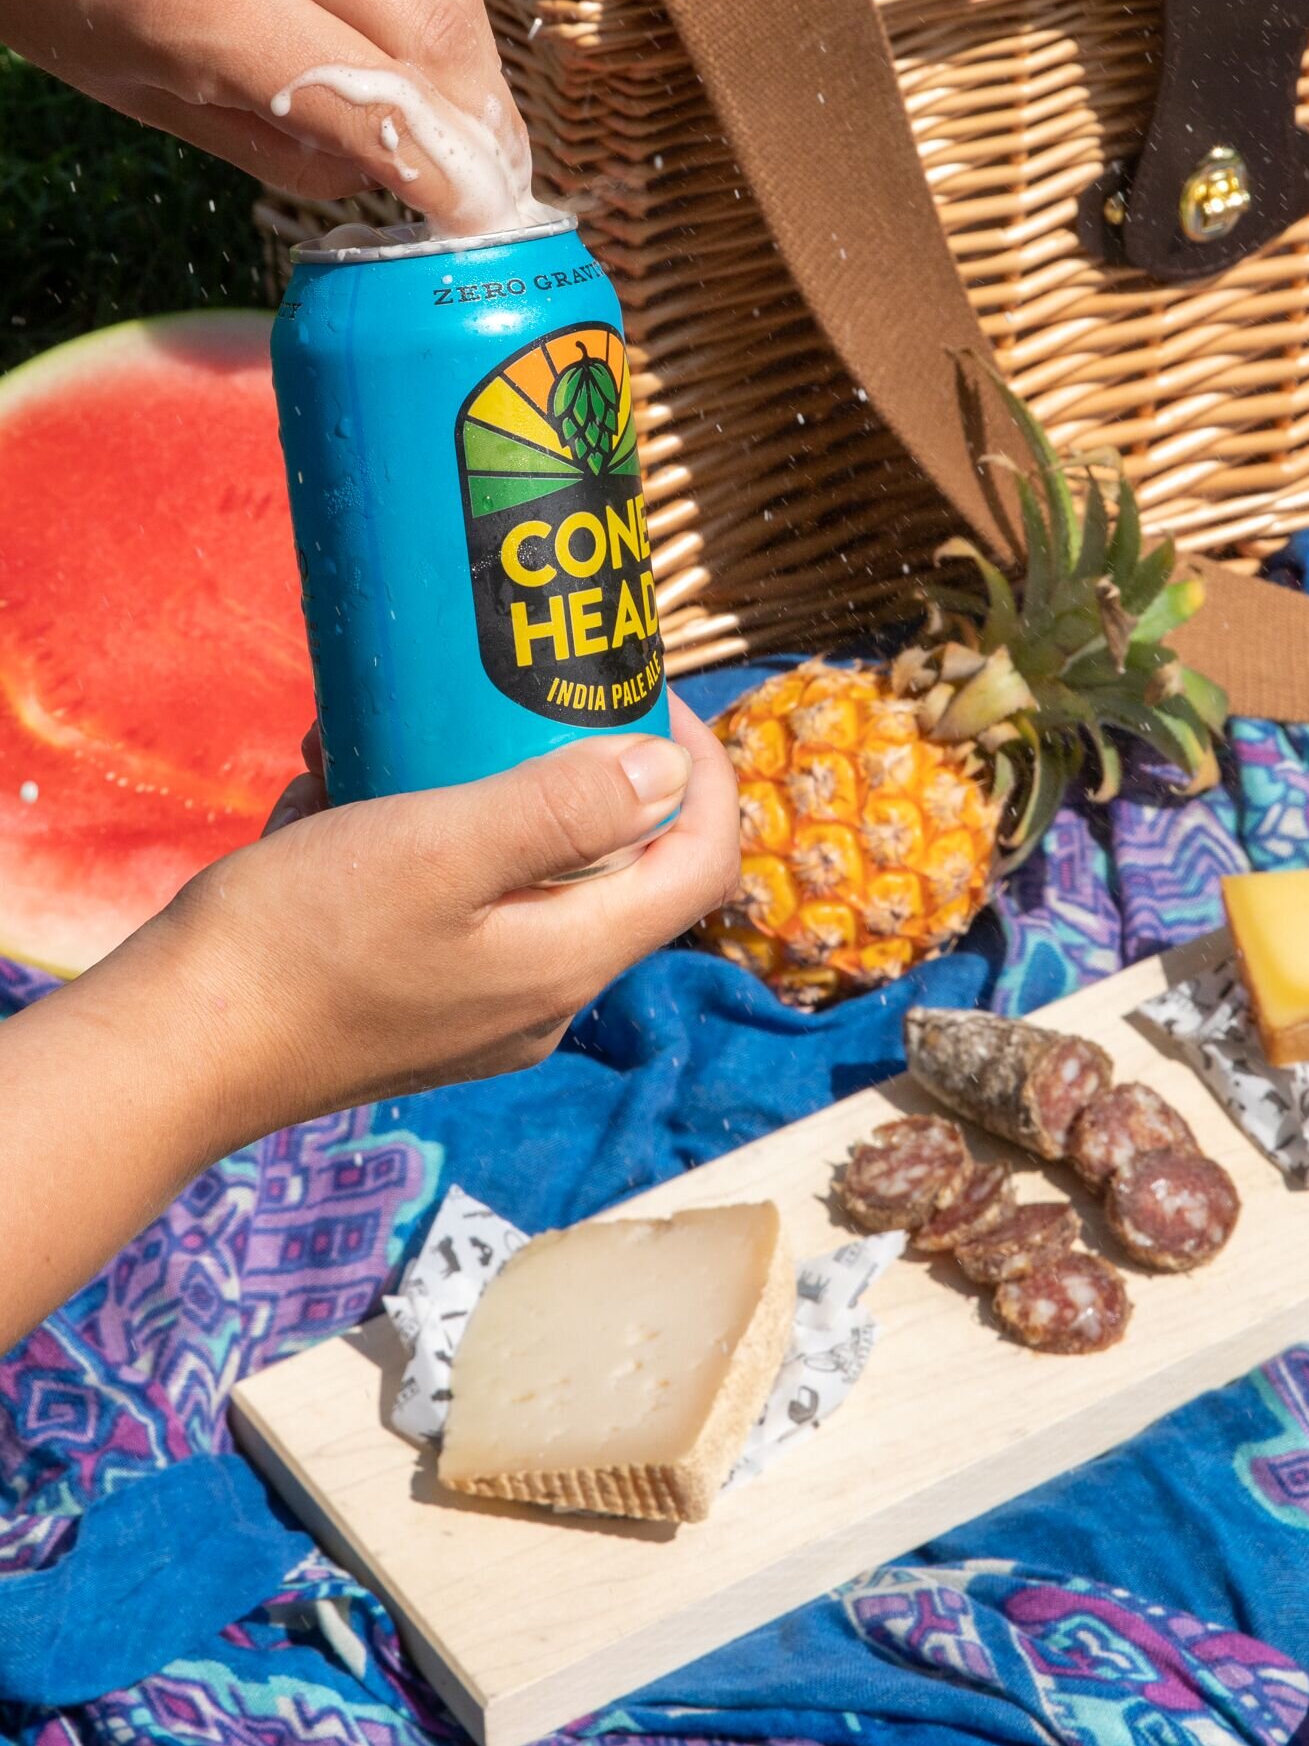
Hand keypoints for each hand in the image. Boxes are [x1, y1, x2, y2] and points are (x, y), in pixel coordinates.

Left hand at [0, 0, 658, 223]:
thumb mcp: (129, 84)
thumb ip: (270, 140)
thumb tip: (391, 187)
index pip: (377, 107)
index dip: (440, 179)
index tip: (474, 233)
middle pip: (434, 42)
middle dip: (476, 131)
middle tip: (488, 193)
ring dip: (485, 69)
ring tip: (491, 134)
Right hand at [142, 692, 739, 1139]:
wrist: (170, 1051)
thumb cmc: (299, 946)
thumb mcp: (438, 849)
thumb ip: (562, 809)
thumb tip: (667, 768)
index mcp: (568, 963)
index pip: (699, 863)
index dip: (702, 772)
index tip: (651, 696)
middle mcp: (539, 998)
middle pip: (618, 867)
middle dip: (582, 768)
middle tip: (523, 695)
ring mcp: (474, 1009)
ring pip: (524, 877)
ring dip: (484, 793)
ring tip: (407, 733)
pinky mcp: (410, 1004)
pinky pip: (452, 902)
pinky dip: (419, 835)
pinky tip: (344, 790)